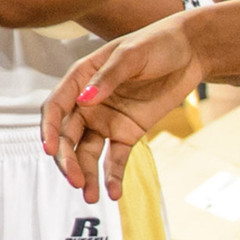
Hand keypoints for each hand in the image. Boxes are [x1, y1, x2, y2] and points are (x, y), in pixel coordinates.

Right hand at [39, 15, 206, 204]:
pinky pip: (116, 158)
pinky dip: (113, 175)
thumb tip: (85, 101)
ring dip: (86, 173)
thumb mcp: (131, 56)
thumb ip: (107, 78)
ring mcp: (106, 120)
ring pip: (88, 152)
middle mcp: (87, 103)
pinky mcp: (127, 133)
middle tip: (76, 180)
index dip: (48, 129)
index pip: (55, 108)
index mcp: (79, 80)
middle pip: (68, 136)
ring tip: (91, 196)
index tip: (50, 150)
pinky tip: (113, 193)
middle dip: (68, 160)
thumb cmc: (156, 44)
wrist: (190, 52)